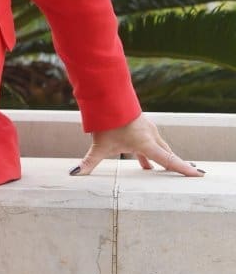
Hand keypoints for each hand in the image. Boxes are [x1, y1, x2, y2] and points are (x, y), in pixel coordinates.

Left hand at [70, 113, 203, 177]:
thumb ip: (88, 163)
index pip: (168, 160)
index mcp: (146, 143)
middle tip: (188, 174)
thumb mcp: (98, 146)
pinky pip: (152, 142)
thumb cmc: (106, 122)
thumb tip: (75, 174)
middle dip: (176, 165)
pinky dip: (153, 152)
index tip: (198, 175)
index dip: (183, 169)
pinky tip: (145, 161)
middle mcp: (151, 136)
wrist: (108, 98)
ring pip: (160, 148)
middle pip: (168, 154)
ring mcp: (148, 129)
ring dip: (163, 160)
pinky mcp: (142, 125)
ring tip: (162, 173)